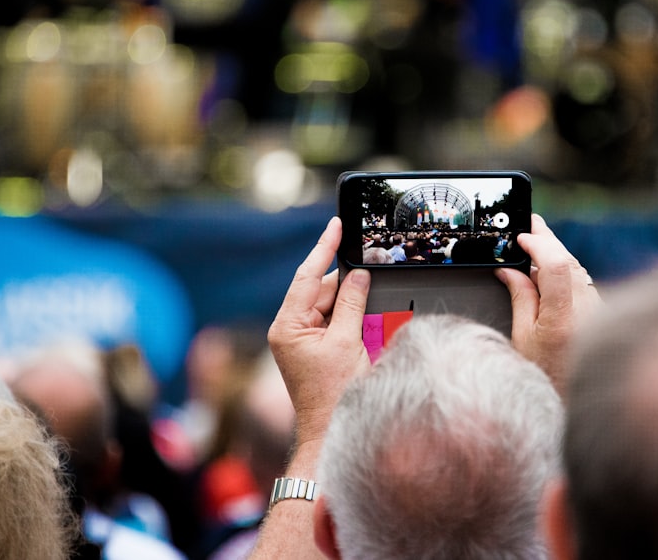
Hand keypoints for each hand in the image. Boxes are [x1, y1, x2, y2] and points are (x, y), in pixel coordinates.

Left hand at [267, 216, 371, 446]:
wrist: (331, 431)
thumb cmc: (334, 396)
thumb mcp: (347, 343)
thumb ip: (352, 304)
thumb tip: (358, 276)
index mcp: (287, 326)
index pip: (306, 277)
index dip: (323, 249)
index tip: (335, 225)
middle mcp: (289, 330)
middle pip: (320, 290)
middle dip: (346, 284)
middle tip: (370, 270)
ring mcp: (300, 339)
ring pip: (330, 304)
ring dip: (351, 303)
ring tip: (368, 314)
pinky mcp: (313, 347)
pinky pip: (333, 320)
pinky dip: (349, 317)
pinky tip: (365, 320)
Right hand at [496, 213, 601, 393]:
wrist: (577, 398)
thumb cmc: (545, 374)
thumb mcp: (522, 337)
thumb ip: (520, 298)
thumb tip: (510, 270)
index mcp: (563, 318)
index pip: (556, 266)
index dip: (539, 245)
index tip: (521, 237)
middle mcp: (586, 311)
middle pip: (569, 261)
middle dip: (547, 240)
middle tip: (530, 224)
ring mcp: (598, 310)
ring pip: (578, 268)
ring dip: (557, 252)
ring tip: (536, 240)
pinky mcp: (601, 311)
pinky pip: (584, 280)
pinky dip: (567, 268)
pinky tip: (552, 267)